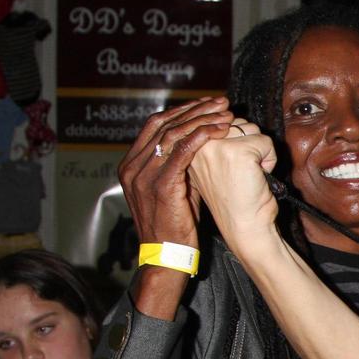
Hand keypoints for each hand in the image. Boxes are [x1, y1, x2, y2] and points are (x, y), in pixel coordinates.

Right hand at [118, 96, 234, 247]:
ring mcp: (143, 176)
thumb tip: (200, 145)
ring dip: (202, 120)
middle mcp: (133, 166)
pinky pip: (181, 152)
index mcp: (132, 164)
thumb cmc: (176, 225)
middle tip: (220, 102)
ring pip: (173, 134)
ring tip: (226, 114)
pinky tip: (219, 130)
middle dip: (195, 110)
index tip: (207, 104)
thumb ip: (180, 167)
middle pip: (164, 124)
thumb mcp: (174, 189)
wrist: (167, 256)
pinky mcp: (160, 186)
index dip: (183, 111)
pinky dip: (201, 137)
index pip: (156, 125)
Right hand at [187, 121, 280, 260]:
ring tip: (248, 175)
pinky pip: (266, 141)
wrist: (244, 228)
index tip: (233, 159)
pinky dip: (270, 159)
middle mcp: (197, 144)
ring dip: (258, 151)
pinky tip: (257, 178)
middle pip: (235, 121)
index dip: (234, 137)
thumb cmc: (235, 201)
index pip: (215, 119)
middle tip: (241, 173)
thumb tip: (231, 118)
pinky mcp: (239, 152)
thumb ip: (215, 142)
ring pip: (251, 129)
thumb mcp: (214, 166)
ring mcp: (217, 147)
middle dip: (246, 143)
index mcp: (188, 147)